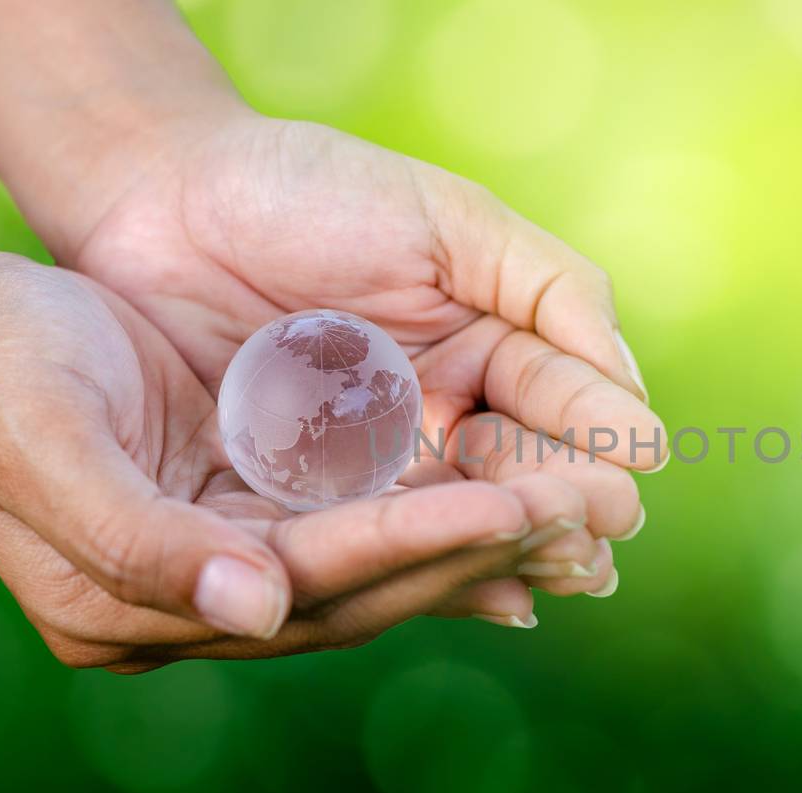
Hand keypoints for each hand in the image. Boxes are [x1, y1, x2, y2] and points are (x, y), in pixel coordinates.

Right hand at [0, 257, 611, 670]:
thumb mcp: (42, 452)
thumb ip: (140, 544)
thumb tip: (257, 613)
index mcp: (139, 608)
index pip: (306, 584)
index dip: (407, 545)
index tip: (507, 509)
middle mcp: (205, 601)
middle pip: (366, 586)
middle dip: (478, 547)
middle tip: (586, 511)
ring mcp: (238, 559)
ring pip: (386, 559)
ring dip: (485, 533)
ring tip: (584, 506)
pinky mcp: (262, 513)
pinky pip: (373, 521)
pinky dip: (448, 510)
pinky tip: (523, 500)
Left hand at [59, 113, 661, 567]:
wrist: (162, 199)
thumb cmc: (308, 190)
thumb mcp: (447, 219)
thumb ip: (548, 286)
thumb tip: (630, 382)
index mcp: (487, 345)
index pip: (559, 396)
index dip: (596, 426)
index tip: (639, 458)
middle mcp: (443, 416)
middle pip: (518, 470)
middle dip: (564, 496)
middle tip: (606, 528)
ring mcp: (376, 465)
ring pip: (454, 516)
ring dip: (510, 546)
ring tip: (562, 572)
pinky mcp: (306, 503)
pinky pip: (371, 542)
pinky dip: (425, 567)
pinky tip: (485, 594)